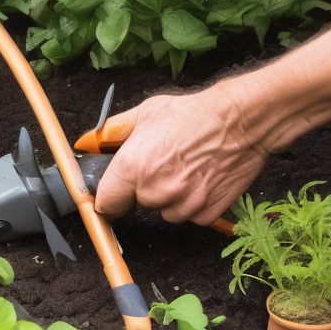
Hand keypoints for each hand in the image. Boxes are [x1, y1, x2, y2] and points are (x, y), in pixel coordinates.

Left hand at [93, 84, 271, 224]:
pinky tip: (202, 178)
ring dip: (170, 198)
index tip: (114, 192)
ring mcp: (183, 204)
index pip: (106, 203)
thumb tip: (89, 142)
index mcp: (132, 167)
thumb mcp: (144, 113)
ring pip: (165, 211)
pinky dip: (194, 203)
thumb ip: (112, 132)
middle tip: (162, 163)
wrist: (241, 121)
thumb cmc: (192, 114)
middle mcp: (155, 191)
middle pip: (138, 204)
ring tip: (186, 169)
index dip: (109, 197)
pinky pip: (191, 216)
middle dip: (145, 189)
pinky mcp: (206, 213)